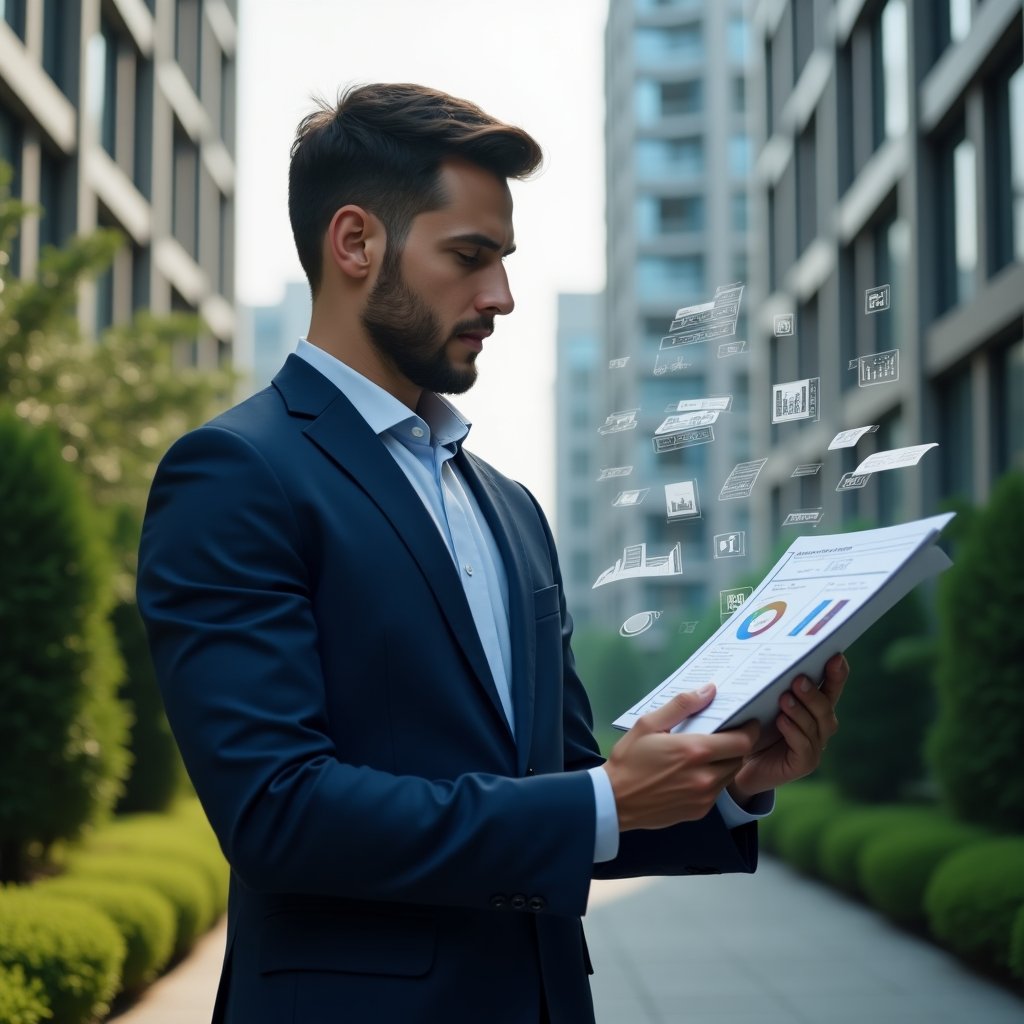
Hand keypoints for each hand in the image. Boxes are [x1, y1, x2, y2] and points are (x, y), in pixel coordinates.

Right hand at [604, 685, 759, 830]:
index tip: (746, 722)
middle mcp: (704, 777)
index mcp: (694, 751)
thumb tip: (709, 690)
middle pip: (739, 758)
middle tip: (723, 735)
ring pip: (729, 776)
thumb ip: (682, 705)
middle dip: (735, 745)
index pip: (742, 742)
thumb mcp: (648, 724)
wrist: (614, 801)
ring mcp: (703, 798)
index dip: (749, 731)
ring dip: (724, 763)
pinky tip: (692, 772)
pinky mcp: (698, 812)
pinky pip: (716, 792)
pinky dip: (711, 780)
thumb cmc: (628, 759)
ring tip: (705, 753)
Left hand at [728, 653, 847, 805]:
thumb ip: (767, 684)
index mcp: (812, 705)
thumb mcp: (758, 700)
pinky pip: (804, 747)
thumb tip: (764, 656)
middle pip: (826, 706)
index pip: (830, 687)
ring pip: (816, 725)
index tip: (835, 656)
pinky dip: (794, 732)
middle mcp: (818, 725)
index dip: (836, 673)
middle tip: (799, 680)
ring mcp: (814, 745)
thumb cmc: (749, 724)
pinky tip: (781, 722)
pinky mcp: (804, 763)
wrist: (737, 761)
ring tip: (784, 698)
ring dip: (801, 710)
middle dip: (813, 692)